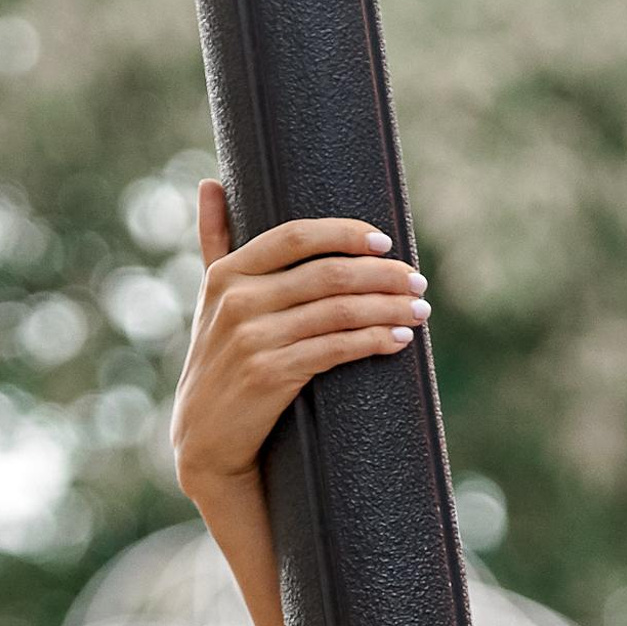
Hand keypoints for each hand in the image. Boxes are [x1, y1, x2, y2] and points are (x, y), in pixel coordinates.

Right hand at [169, 180, 431, 500]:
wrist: (206, 442)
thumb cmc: (220, 366)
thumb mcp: (211, 302)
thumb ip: (215, 243)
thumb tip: (211, 182)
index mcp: (227, 274)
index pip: (296, 236)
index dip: (346, 234)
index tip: (386, 242)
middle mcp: (238, 300)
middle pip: (327, 274)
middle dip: (383, 275)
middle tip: (418, 280)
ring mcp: (253, 338)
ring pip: (338, 311)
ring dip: (389, 308)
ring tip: (420, 309)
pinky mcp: (271, 376)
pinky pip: (336, 350)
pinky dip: (374, 342)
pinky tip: (400, 340)